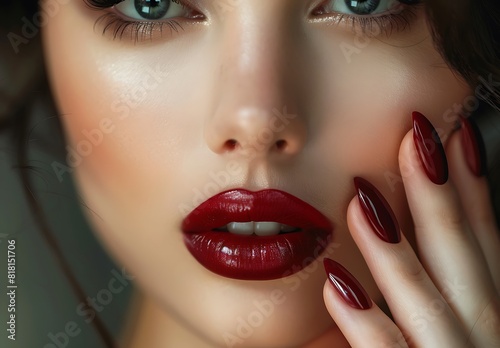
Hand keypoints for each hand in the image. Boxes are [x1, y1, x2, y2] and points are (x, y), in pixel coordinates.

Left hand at [323, 112, 499, 346]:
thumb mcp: (454, 325)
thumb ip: (436, 287)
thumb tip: (399, 230)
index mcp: (490, 313)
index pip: (484, 242)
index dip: (473, 188)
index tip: (454, 135)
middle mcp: (485, 336)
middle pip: (464, 257)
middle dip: (442, 195)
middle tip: (417, 134)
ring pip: (430, 302)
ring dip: (397, 249)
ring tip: (362, 198)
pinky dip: (368, 325)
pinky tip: (337, 286)